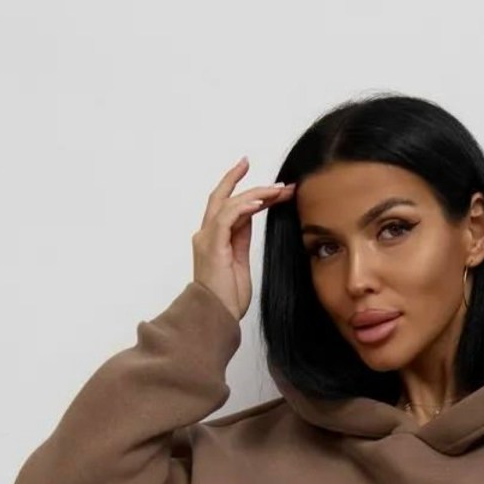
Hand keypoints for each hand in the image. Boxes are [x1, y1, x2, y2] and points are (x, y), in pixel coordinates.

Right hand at [191, 156, 296, 321]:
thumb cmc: (227, 298)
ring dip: (255, 194)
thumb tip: (251, 216)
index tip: (263, 182)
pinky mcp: (212, 245)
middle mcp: (206, 234)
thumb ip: (241, 238)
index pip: (229, 207)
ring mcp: (207, 238)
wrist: (217, 316)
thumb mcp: (239, 262)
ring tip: (277, 191)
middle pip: (222, 197)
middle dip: (239, 180)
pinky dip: (244, 207)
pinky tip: (260, 202)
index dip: (243, 190)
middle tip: (257, 167)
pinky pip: (228, 217)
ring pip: (230, 203)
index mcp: (214, 239)